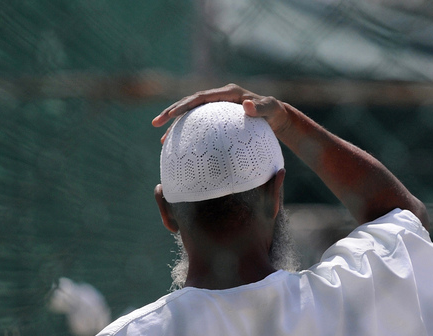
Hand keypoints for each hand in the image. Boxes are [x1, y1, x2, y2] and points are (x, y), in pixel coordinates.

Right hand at [152, 83, 290, 139]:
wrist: (276, 117)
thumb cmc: (274, 113)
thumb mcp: (271, 109)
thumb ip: (261, 107)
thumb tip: (246, 104)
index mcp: (227, 92)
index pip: (200, 97)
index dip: (184, 105)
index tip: (171, 115)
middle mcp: (219, 97)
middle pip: (189, 102)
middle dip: (171, 112)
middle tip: (155, 123)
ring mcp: (217, 106)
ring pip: (191, 113)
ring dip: (175, 123)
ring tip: (161, 139)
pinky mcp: (216, 116)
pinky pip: (198, 122)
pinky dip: (187, 132)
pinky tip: (178, 146)